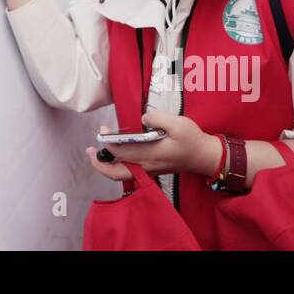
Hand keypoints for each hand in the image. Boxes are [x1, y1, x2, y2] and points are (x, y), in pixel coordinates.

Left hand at [86, 110, 221, 180]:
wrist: (205, 156)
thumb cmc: (192, 140)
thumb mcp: (179, 123)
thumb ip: (159, 118)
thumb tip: (143, 118)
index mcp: (152, 155)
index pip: (123, 152)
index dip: (109, 143)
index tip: (103, 131)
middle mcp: (148, 166)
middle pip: (118, 173)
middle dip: (100, 164)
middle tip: (89, 152)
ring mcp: (149, 170)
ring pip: (122, 175)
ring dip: (107, 167)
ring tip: (96, 154)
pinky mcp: (152, 170)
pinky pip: (129, 173)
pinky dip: (117, 167)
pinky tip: (114, 155)